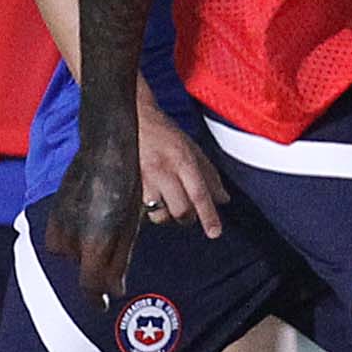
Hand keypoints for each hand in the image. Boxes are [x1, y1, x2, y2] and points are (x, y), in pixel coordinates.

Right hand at [45, 120, 147, 301]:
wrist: (106, 147)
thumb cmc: (127, 186)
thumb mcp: (130, 226)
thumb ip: (119, 260)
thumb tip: (115, 289)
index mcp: (95, 241)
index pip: (89, 285)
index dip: (96, 299)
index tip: (103, 305)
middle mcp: (72, 235)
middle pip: (83, 269)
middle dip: (97, 267)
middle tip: (116, 245)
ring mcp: (59, 222)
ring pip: (70, 255)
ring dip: (84, 252)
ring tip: (104, 227)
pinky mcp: (53, 211)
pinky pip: (58, 238)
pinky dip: (72, 238)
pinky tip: (89, 220)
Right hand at [134, 83, 226, 237]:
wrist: (131, 118)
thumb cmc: (163, 133)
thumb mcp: (192, 148)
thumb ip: (209, 174)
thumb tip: (223, 200)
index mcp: (182, 159)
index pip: (199, 194)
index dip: (208, 216)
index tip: (215, 233)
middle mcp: (163, 170)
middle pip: (181, 210)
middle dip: (187, 218)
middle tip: (188, 211)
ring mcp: (143, 179)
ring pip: (160, 215)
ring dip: (166, 214)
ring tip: (166, 201)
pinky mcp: (128, 185)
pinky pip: (142, 210)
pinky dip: (150, 209)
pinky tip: (151, 196)